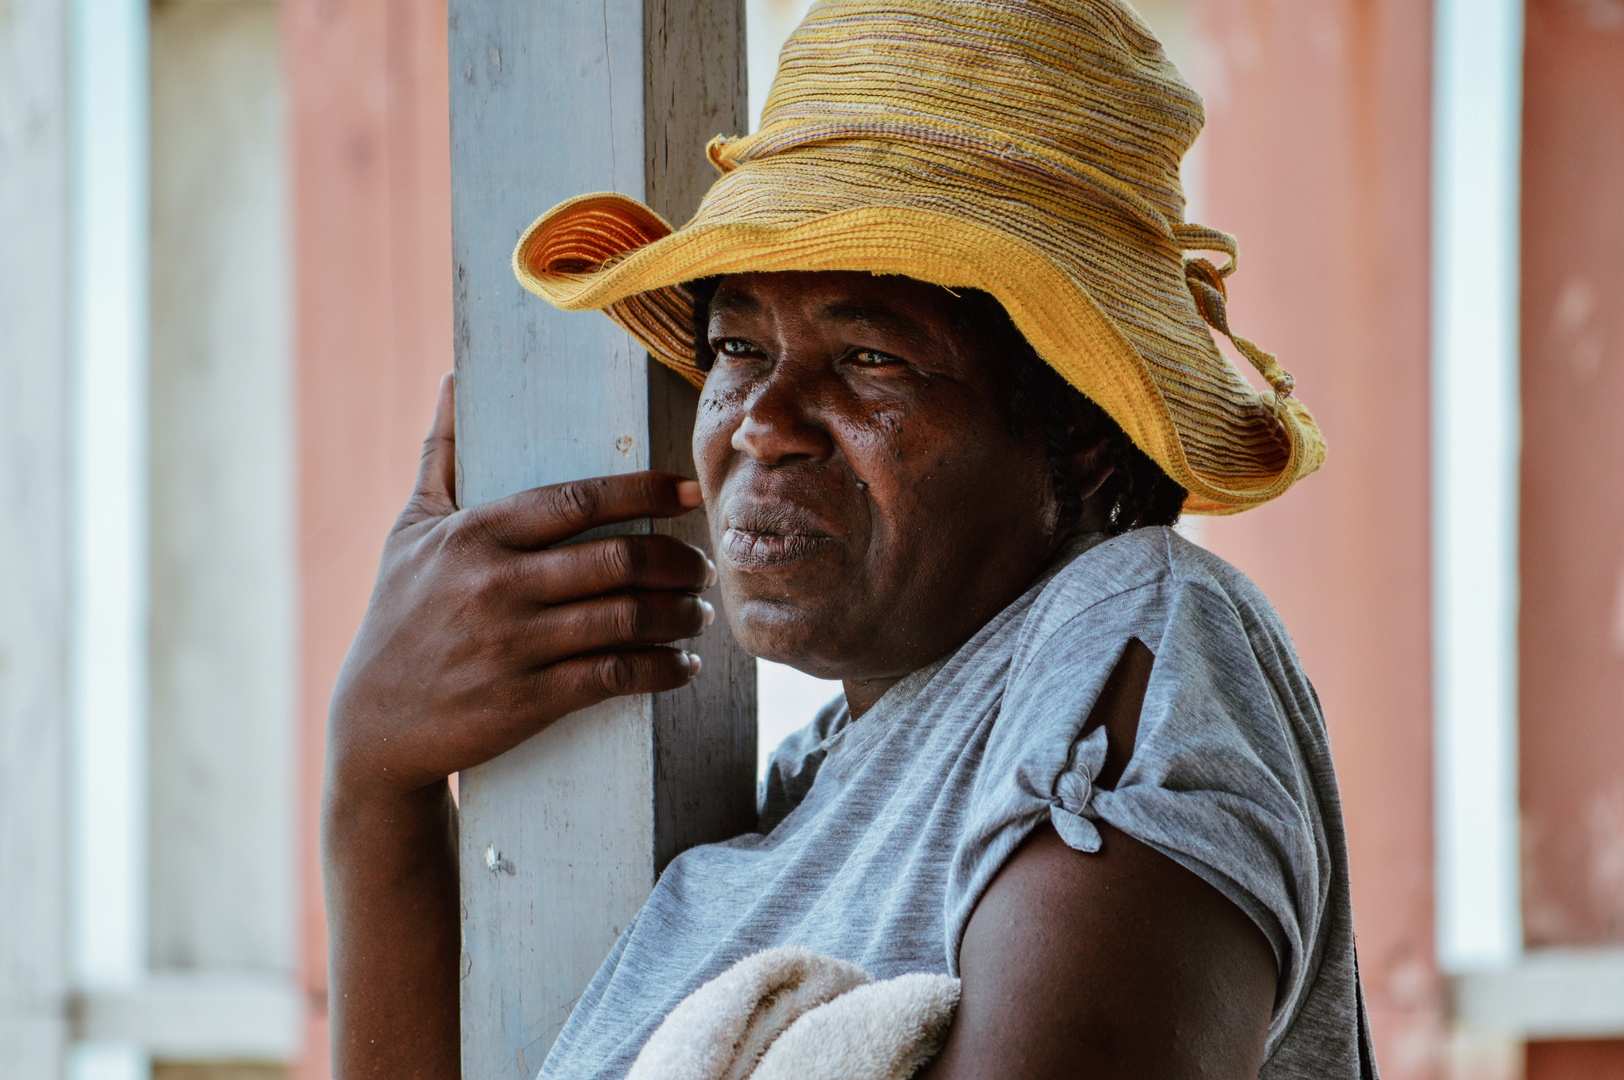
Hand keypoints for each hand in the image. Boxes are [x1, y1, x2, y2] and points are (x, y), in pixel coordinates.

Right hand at [327, 373, 716, 801]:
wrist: (375, 724)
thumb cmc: (400, 616)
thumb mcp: (410, 530)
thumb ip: (442, 454)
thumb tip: (453, 377)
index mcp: (476, 534)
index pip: (579, 500)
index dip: (645, 492)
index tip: (688, 493)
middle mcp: (497, 586)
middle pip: (619, 560)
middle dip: (679, 563)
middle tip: (702, 568)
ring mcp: (514, 646)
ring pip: (628, 620)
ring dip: (681, 616)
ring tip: (697, 613)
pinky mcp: (528, 700)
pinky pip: (617, 677)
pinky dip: (664, 669)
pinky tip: (682, 664)